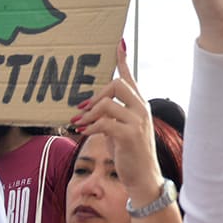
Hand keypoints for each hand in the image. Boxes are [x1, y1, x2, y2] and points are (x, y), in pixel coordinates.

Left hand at [72, 42, 162, 205]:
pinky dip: (90, 127)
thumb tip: (91, 110)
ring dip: (89, 114)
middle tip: (82, 109)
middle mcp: (141, 109)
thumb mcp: (120, 131)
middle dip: (97, 95)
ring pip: (108, 103)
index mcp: (139, 105)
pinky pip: (104, 123)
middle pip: (117, 84)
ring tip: (78, 124)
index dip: (122, 60)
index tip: (118, 43)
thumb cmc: (130, 154)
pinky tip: (83, 133)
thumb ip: (110, 116)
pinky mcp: (130, 135)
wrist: (144, 178)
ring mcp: (137, 121)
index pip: (130, 78)